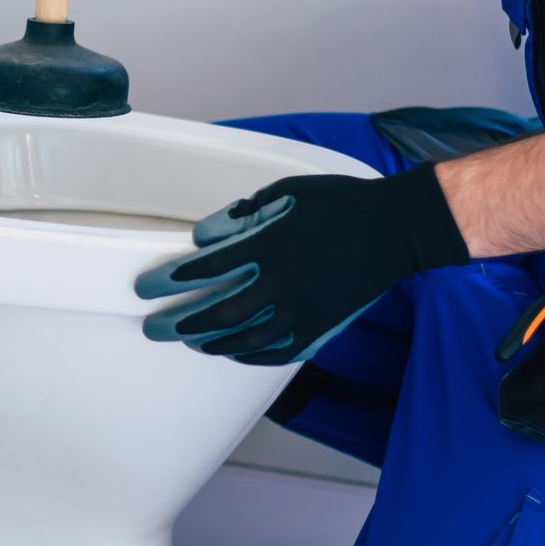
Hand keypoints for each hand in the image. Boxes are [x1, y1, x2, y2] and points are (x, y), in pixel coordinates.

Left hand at [135, 166, 468, 365]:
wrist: (395, 230)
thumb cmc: (342, 203)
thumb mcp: (289, 191)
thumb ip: (245, 212)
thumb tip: (207, 234)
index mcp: (269, 246)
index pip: (207, 269)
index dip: (173, 280)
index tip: (149, 287)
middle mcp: (281, 283)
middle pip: (217, 312)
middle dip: (178, 322)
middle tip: (153, 327)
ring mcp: (302, 310)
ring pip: (244, 338)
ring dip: (209, 342)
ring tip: (188, 342)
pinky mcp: (320, 326)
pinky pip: (278, 351)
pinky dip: (250, 354)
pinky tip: (232, 352)